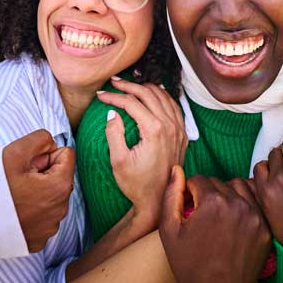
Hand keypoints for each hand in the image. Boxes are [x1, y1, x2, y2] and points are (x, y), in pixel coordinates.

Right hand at [3, 130, 74, 253]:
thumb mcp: (15, 152)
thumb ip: (40, 138)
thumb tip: (51, 145)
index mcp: (60, 187)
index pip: (66, 154)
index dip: (44, 155)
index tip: (27, 166)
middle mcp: (61, 210)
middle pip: (58, 176)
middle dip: (42, 174)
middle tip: (18, 182)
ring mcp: (50, 228)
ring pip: (51, 197)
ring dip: (37, 192)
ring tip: (14, 197)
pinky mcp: (39, 241)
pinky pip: (42, 217)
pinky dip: (31, 212)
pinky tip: (14, 213)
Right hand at [97, 78, 186, 229]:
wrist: (159, 200)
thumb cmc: (136, 184)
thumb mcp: (118, 161)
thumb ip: (114, 133)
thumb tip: (113, 112)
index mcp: (154, 130)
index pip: (132, 103)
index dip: (114, 96)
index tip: (101, 96)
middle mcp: (170, 126)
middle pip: (148, 94)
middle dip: (129, 86)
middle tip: (113, 83)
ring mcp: (178, 129)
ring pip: (163, 96)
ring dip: (146, 87)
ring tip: (130, 85)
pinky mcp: (182, 134)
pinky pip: (174, 106)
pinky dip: (163, 96)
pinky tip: (154, 93)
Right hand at [159, 167, 271, 282]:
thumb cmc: (188, 265)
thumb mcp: (169, 230)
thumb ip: (170, 194)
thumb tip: (176, 170)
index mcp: (212, 203)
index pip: (199, 180)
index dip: (189, 192)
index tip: (188, 206)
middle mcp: (238, 205)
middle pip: (219, 183)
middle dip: (207, 194)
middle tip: (201, 215)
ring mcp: (255, 217)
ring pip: (239, 188)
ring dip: (227, 195)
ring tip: (218, 215)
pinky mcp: (266, 229)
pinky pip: (255, 205)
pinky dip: (244, 206)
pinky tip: (234, 221)